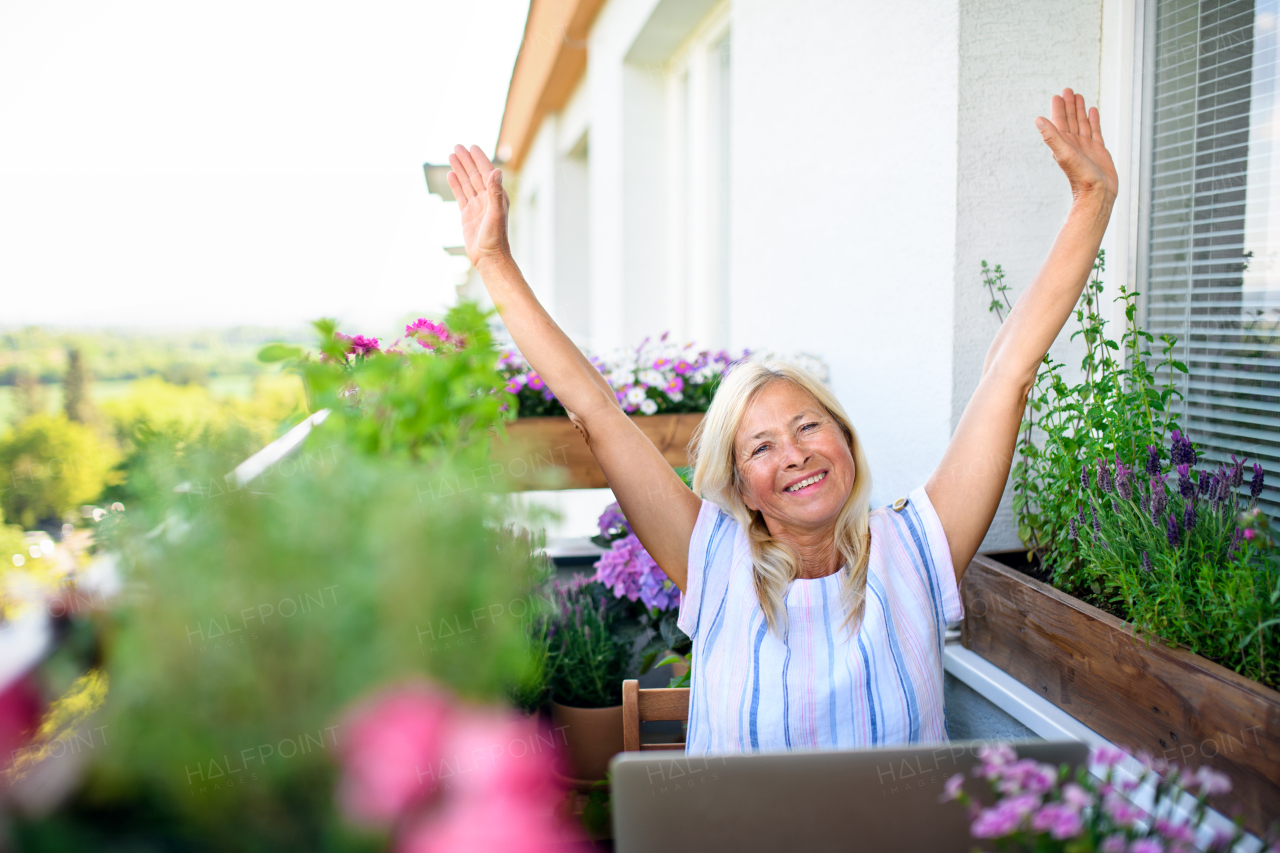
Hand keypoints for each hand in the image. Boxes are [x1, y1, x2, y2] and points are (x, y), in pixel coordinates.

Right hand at [447, 145, 509, 267]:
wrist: (488, 257)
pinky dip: (456, 184)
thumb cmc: (495, 238)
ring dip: (460, 169)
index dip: (479, 159)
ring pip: (467, 183)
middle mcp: (487, 199)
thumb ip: (495, 192)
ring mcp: (477, 206)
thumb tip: (496, 170)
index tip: (471, 146)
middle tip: (457, 146)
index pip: (486, 172)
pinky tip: (451, 174)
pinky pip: (461, 195)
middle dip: (466, 160)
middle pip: (475, 174)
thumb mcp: (495, 213)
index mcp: (497, 196)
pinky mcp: (467, 214)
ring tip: (451, 155)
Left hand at [1036, 88, 1117, 203]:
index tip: (1058, 95)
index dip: (1058, 108)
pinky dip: (1093, 120)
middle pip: (1071, 119)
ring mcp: (1086, 146)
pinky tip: (1092, 111)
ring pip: (1082, 123)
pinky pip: (1095, 131)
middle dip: (1069, 105)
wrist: (1097, 194)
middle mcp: (1074, 143)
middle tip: (1068, 90)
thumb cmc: (1080, 177)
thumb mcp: (1064, 153)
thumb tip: (1037, 119)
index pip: (1060, 121)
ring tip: (1079, 96)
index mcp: (1064, 143)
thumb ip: (1051, 136)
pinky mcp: (1098, 150)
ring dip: (1080, 110)